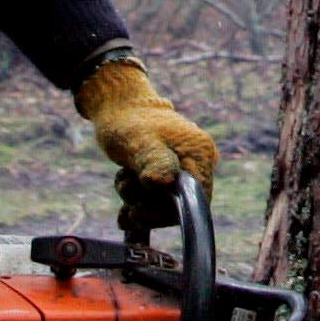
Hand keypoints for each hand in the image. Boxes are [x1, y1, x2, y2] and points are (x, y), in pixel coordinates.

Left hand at [73, 57, 217, 226]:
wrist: (119, 107)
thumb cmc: (129, 122)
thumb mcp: (138, 141)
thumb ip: (154, 161)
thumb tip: (163, 183)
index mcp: (200, 152)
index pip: (197, 198)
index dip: (169, 213)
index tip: (139, 211)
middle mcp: (198, 162)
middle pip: (181, 204)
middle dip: (148, 206)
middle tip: (124, 190)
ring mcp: (184, 168)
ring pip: (165, 203)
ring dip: (138, 201)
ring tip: (122, 180)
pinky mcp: (170, 174)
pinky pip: (159, 201)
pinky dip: (139, 206)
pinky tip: (123, 209)